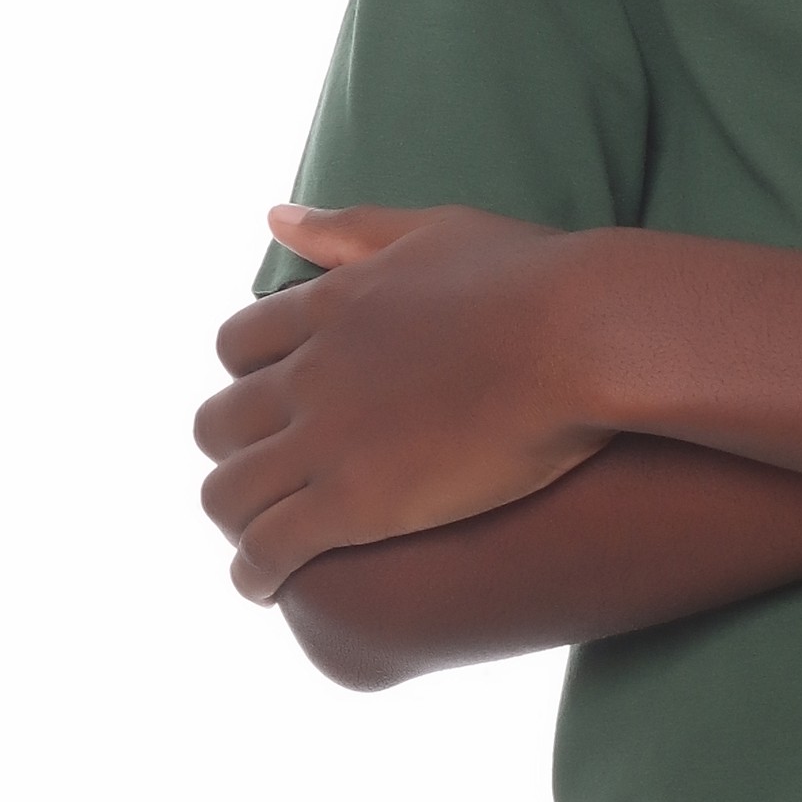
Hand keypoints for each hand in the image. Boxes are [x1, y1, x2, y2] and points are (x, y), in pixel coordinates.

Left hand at [195, 203, 614, 600]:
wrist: (582, 336)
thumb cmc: (533, 279)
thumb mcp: (430, 231)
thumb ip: (350, 230)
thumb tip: (274, 215)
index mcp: (328, 306)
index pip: (238, 345)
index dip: (247, 378)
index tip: (275, 402)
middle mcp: (308, 373)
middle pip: (219, 422)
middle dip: (232, 451)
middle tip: (265, 476)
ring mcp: (323, 440)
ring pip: (227, 493)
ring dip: (233, 518)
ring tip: (255, 542)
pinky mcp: (352, 503)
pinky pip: (268, 550)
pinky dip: (252, 572)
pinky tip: (263, 586)